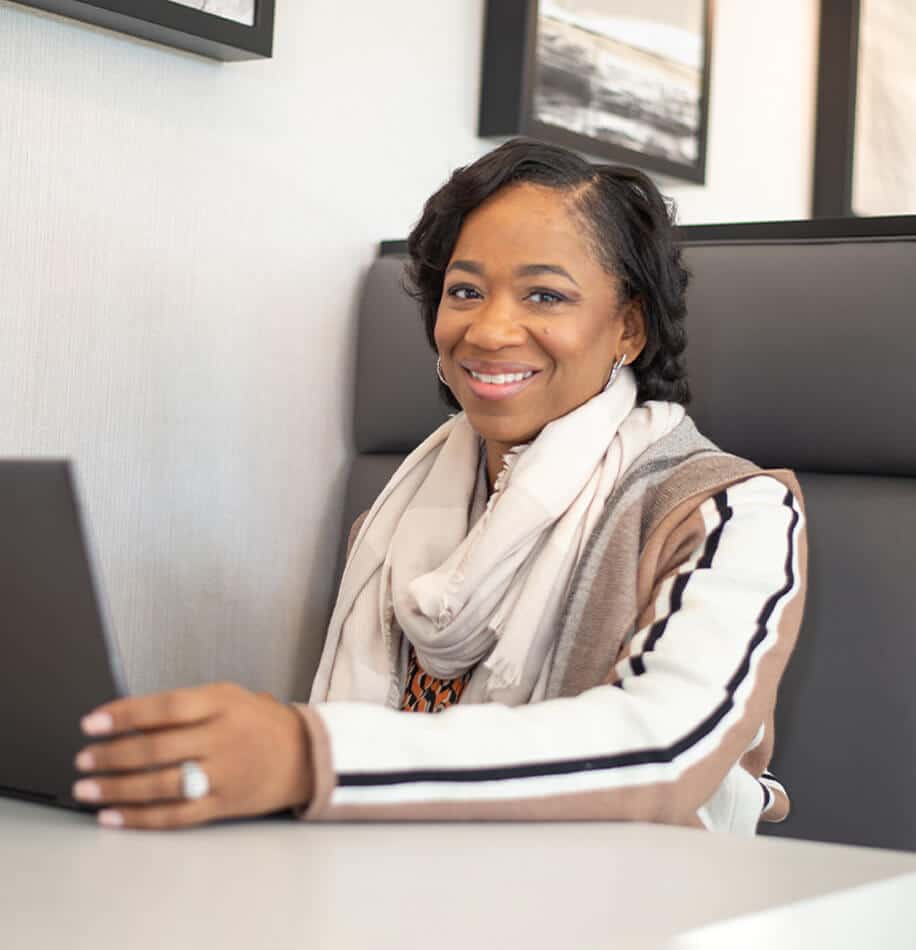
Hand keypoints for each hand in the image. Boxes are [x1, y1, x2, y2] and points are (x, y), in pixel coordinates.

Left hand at [72, 682, 312, 829]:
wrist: (305, 754)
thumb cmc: (258, 722)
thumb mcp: (228, 698)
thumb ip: (186, 708)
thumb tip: (130, 723)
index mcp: (222, 704)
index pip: (166, 708)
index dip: (125, 715)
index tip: (91, 723)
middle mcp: (222, 738)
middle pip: (158, 749)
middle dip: (112, 756)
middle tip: (83, 759)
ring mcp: (224, 774)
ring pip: (162, 786)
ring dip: (118, 789)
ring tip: (87, 790)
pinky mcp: (224, 805)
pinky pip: (176, 816)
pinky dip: (140, 819)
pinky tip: (114, 817)